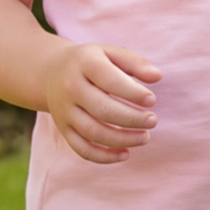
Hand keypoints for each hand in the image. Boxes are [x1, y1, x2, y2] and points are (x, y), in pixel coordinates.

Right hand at [42, 38, 161, 164]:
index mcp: (84, 64)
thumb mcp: (110, 52)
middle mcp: (71, 88)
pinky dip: (104, 157)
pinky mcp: (63, 129)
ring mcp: (64, 111)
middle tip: (153, 120)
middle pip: (102, 109)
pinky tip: (125, 154)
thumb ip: (135, 62)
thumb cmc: (91, 62)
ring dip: (123, 139)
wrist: (51, 72)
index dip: (133, 93)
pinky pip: (82, 149)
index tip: (152, 100)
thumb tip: (157, 76)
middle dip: (132, 119)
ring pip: (93, 132)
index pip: (110, 80)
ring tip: (145, 137)